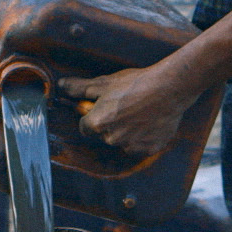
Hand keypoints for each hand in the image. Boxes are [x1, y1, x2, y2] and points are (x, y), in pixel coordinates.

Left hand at [60, 66, 190, 157]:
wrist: (169, 87)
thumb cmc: (135, 83)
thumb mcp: (105, 82)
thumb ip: (80, 88)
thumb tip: (62, 86)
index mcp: (97, 124)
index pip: (85, 127)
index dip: (92, 116)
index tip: (104, 107)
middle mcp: (112, 139)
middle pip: (104, 135)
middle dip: (110, 124)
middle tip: (125, 106)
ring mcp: (131, 146)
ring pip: (123, 142)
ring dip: (127, 132)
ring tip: (140, 112)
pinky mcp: (149, 149)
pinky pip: (141, 146)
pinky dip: (144, 137)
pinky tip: (150, 122)